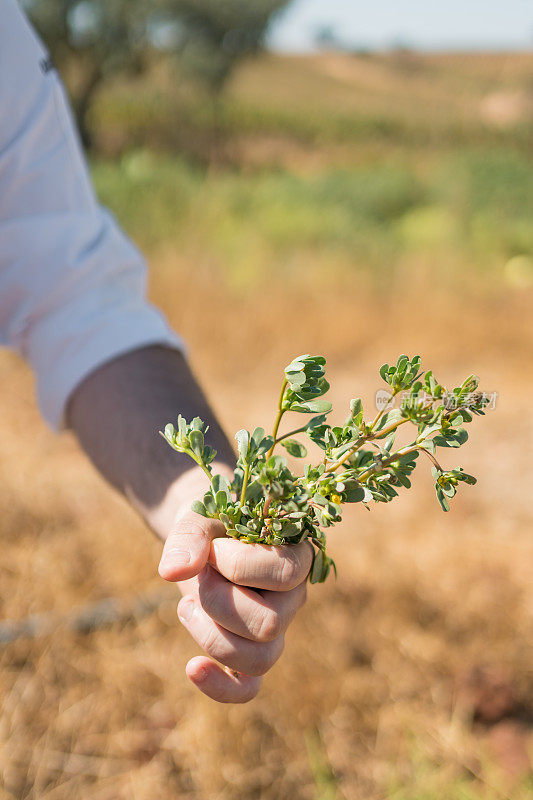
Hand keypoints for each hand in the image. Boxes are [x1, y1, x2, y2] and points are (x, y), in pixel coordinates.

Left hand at [158, 468, 311, 702]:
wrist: (202, 536)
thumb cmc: (210, 523)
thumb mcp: (198, 517)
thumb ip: (189, 537)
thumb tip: (171, 573)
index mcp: (296, 558)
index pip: (283, 574)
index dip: (237, 564)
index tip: (213, 548)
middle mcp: (293, 598)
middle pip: (269, 624)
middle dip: (219, 601)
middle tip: (199, 576)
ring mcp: (275, 630)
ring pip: (260, 659)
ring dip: (212, 635)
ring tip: (186, 606)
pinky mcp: (249, 653)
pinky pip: (247, 689)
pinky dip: (219, 687)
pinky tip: (192, 667)